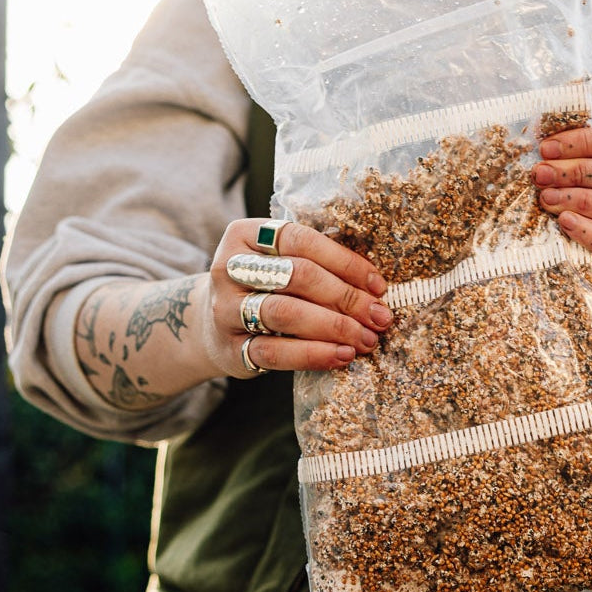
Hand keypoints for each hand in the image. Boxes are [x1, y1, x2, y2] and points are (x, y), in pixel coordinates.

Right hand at [208, 219, 392, 376]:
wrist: (212, 327)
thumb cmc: (264, 290)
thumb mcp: (280, 264)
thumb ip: (317, 265)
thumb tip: (376, 288)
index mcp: (246, 235)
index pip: (302, 240)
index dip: (345, 262)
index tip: (378, 285)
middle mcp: (230, 268)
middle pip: (298, 275)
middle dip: (347, 297)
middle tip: (380, 317)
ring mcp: (226, 309)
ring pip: (286, 312)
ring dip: (334, 326)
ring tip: (366, 339)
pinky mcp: (232, 348)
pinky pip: (277, 353)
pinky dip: (314, 354)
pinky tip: (342, 356)